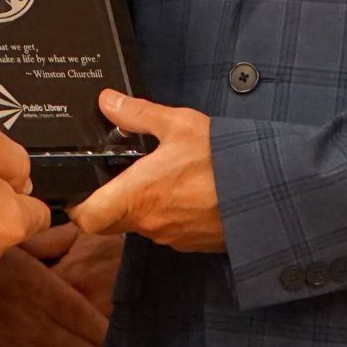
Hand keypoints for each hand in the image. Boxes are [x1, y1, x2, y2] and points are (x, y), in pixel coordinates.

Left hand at [67, 92, 223, 252]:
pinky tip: (189, 192)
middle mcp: (149, 223)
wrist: (268, 193)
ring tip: (164, 177)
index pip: (87, 218)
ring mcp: (172, 237)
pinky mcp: (193, 243)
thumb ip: (138, 114)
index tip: (82, 190)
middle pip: (112, 223)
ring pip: (142, 226)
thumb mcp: (179, 124)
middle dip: (111, 203)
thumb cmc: (222, 159)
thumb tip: (107, 102)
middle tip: (121, 177)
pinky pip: (169, 231)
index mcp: (137, 195)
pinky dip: (171, 214)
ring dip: (145, 206)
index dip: (78, 207)